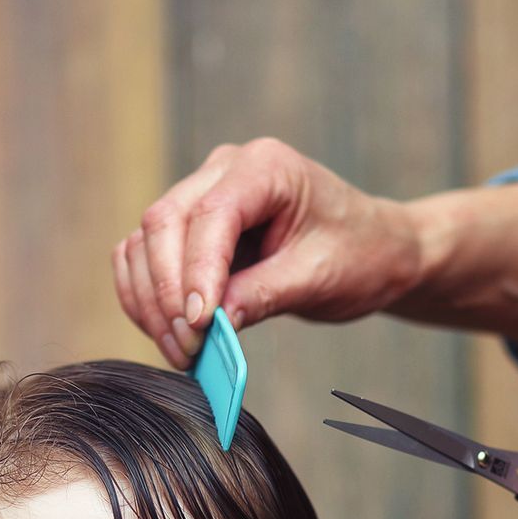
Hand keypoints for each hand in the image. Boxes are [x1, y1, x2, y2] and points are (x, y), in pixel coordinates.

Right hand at [111, 138, 424, 367]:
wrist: (374, 249)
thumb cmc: (358, 254)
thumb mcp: (319, 278)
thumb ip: (264, 295)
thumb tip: (210, 324)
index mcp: (266, 167)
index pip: (210, 214)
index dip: (196, 272)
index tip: (199, 325)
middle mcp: (224, 171)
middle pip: (163, 223)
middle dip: (167, 292)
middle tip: (188, 348)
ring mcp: (200, 195)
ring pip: (143, 242)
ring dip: (150, 301)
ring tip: (181, 351)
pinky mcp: (188, 228)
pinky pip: (143, 257)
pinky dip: (144, 296)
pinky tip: (167, 333)